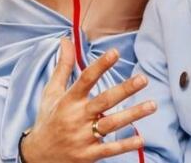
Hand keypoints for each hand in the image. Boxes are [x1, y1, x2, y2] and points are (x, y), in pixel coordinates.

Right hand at [20, 39, 153, 162]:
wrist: (38, 155)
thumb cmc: (48, 119)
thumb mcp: (52, 92)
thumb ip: (63, 66)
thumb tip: (66, 40)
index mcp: (68, 100)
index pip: (85, 79)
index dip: (100, 65)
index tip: (115, 52)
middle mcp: (76, 117)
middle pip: (103, 101)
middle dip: (124, 90)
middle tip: (143, 79)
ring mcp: (83, 137)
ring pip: (111, 124)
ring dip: (132, 115)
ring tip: (152, 105)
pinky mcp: (88, 154)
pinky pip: (109, 149)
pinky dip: (125, 145)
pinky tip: (141, 138)